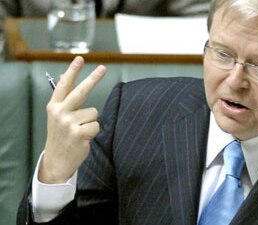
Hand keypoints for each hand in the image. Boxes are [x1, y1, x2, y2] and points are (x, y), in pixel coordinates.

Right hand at [39, 56, 105, 183]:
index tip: (80, 58)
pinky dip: (93, 132)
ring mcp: (69, 123)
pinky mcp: (79, 133)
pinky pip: (96, 125)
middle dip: (93, 78)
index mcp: (54, 106)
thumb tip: (68, 77)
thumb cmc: (61, 136)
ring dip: (91, 122)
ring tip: (80, 131)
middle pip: (81, 92)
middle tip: (103, 68)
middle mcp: (60, 112)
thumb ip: (64, 99)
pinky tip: (83, 138)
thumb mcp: (57, 116)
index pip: (64, 85)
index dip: (73, 71)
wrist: (57, 161)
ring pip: (93, 113)